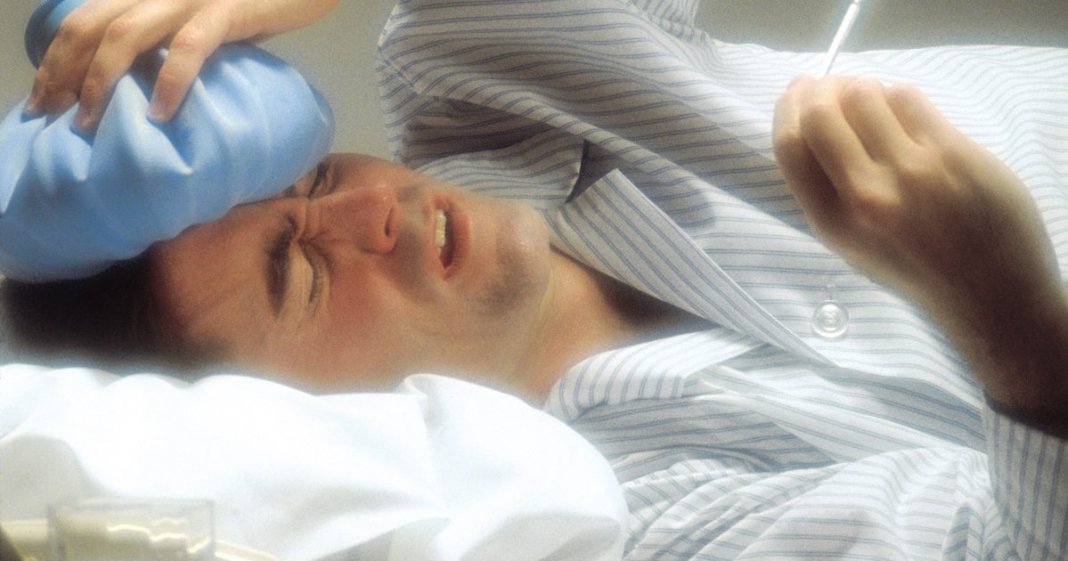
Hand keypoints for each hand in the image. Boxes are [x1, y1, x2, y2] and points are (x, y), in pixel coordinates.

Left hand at [25, 0, 339, 129]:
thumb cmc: (257, 3)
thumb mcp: (202, 19)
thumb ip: (171, 40)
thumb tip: (146, 91)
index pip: (83, 19)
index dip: (56, 58)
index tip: (44, 99)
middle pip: (89, 26)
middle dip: (63, 73)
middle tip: (53, 117)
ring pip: (124, 34)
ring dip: (100, 81)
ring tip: (90, 122)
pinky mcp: (228, 11)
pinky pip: (190, 47)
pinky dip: (170, 81)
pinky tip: (162, 114)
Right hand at [773, 75, 1067, 419]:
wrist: (985, 288)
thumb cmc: (912, 263)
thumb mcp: (849, 241)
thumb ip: (824, 190)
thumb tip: (808, 119)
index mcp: (833, 222)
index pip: (791, 147)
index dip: (787, 108)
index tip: (796, 92)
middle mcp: (867, 195)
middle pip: (821, 115)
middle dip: (820, 88)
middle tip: (830, 84)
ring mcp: (913, 171)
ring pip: (866, 96)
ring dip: (860, 87)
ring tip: (870, 97)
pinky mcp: (953, 153)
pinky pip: (910, 99)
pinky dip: (898, 94)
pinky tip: (903, 108)